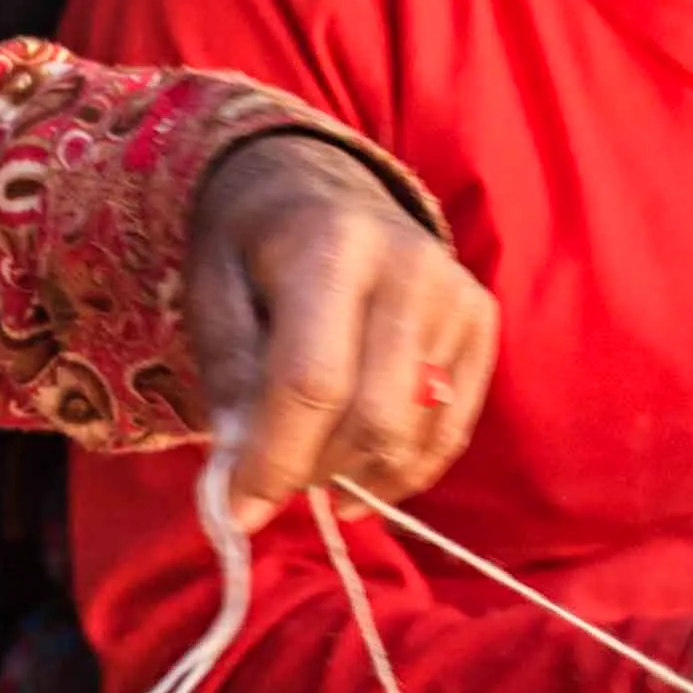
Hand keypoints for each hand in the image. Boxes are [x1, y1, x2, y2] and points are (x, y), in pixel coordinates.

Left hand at [185, 133, 496, 531]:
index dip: (276, 460)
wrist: (318, 180)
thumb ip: (229, 380)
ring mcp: (456, 296)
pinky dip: (402, 471)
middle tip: (272, 482)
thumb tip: (242, 479)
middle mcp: (409, 268)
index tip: (239, 512)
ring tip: (311, 466)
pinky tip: (359, 477)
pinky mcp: (480, 322)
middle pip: (376, 415)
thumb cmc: (250, 242)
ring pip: (415, 432)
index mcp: (330, 247)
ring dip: (356, 475)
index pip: (313, 382)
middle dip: (315, 471)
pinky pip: (450, 429)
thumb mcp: (212, 292)